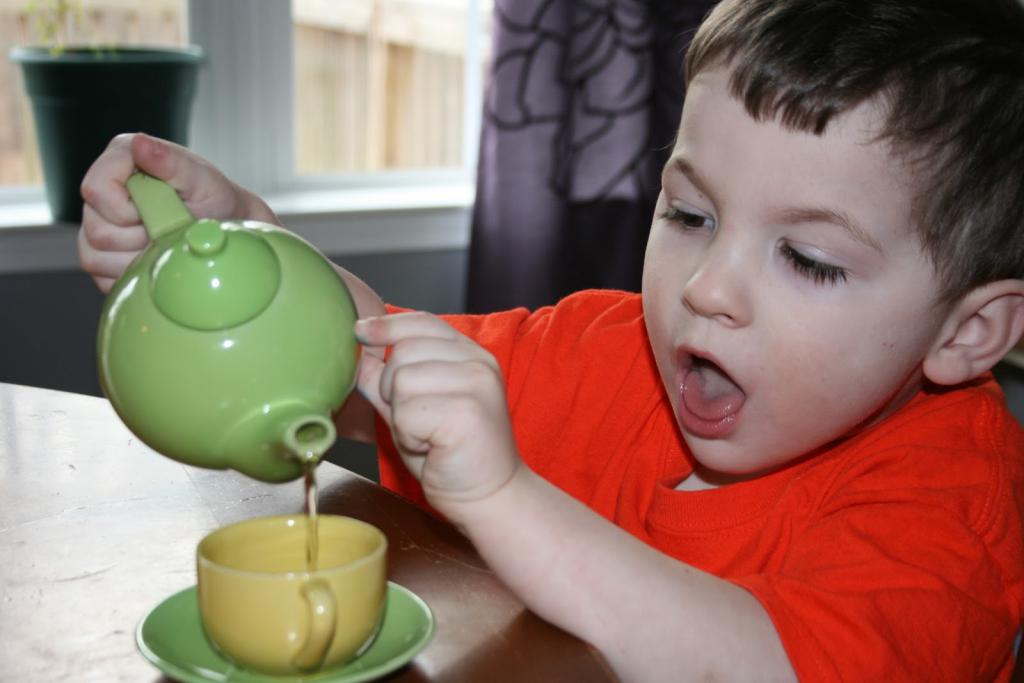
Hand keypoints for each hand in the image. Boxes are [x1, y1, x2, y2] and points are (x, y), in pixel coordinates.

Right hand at [77, 133, 276, 291]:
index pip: (96, 190)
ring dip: (137, 258)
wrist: (223, 229)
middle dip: (140, 237)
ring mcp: (97, 224)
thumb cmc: (216, 200)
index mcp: (120, 159)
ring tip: (166, 245)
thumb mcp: (202, 179)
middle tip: (171, 230)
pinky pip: (101, 276)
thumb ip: (171, 161)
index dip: (128, 209)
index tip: (161, 211)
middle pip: (96, 229)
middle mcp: (102, 191)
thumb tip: (140, 143)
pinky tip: (156, 260)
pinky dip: (133, 274)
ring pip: (94, 257)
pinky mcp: (100, 256)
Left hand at [354, 312, 521, 517]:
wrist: (489, 496)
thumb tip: (359, 355)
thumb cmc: (451, 454)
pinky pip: (406, 413)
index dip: (386, 326)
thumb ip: (388, 381)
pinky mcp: (467, 412)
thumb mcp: (413, 408)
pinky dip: (408, 436)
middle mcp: (479, 363)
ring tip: (426, 435)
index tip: (360, 332)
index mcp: (471, 355)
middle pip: (402, 353)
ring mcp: (476, 384)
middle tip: (418, 422)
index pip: (422, 322)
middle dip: (392, 390)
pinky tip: (431, 447)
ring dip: (401, 416)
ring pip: (401, 381)